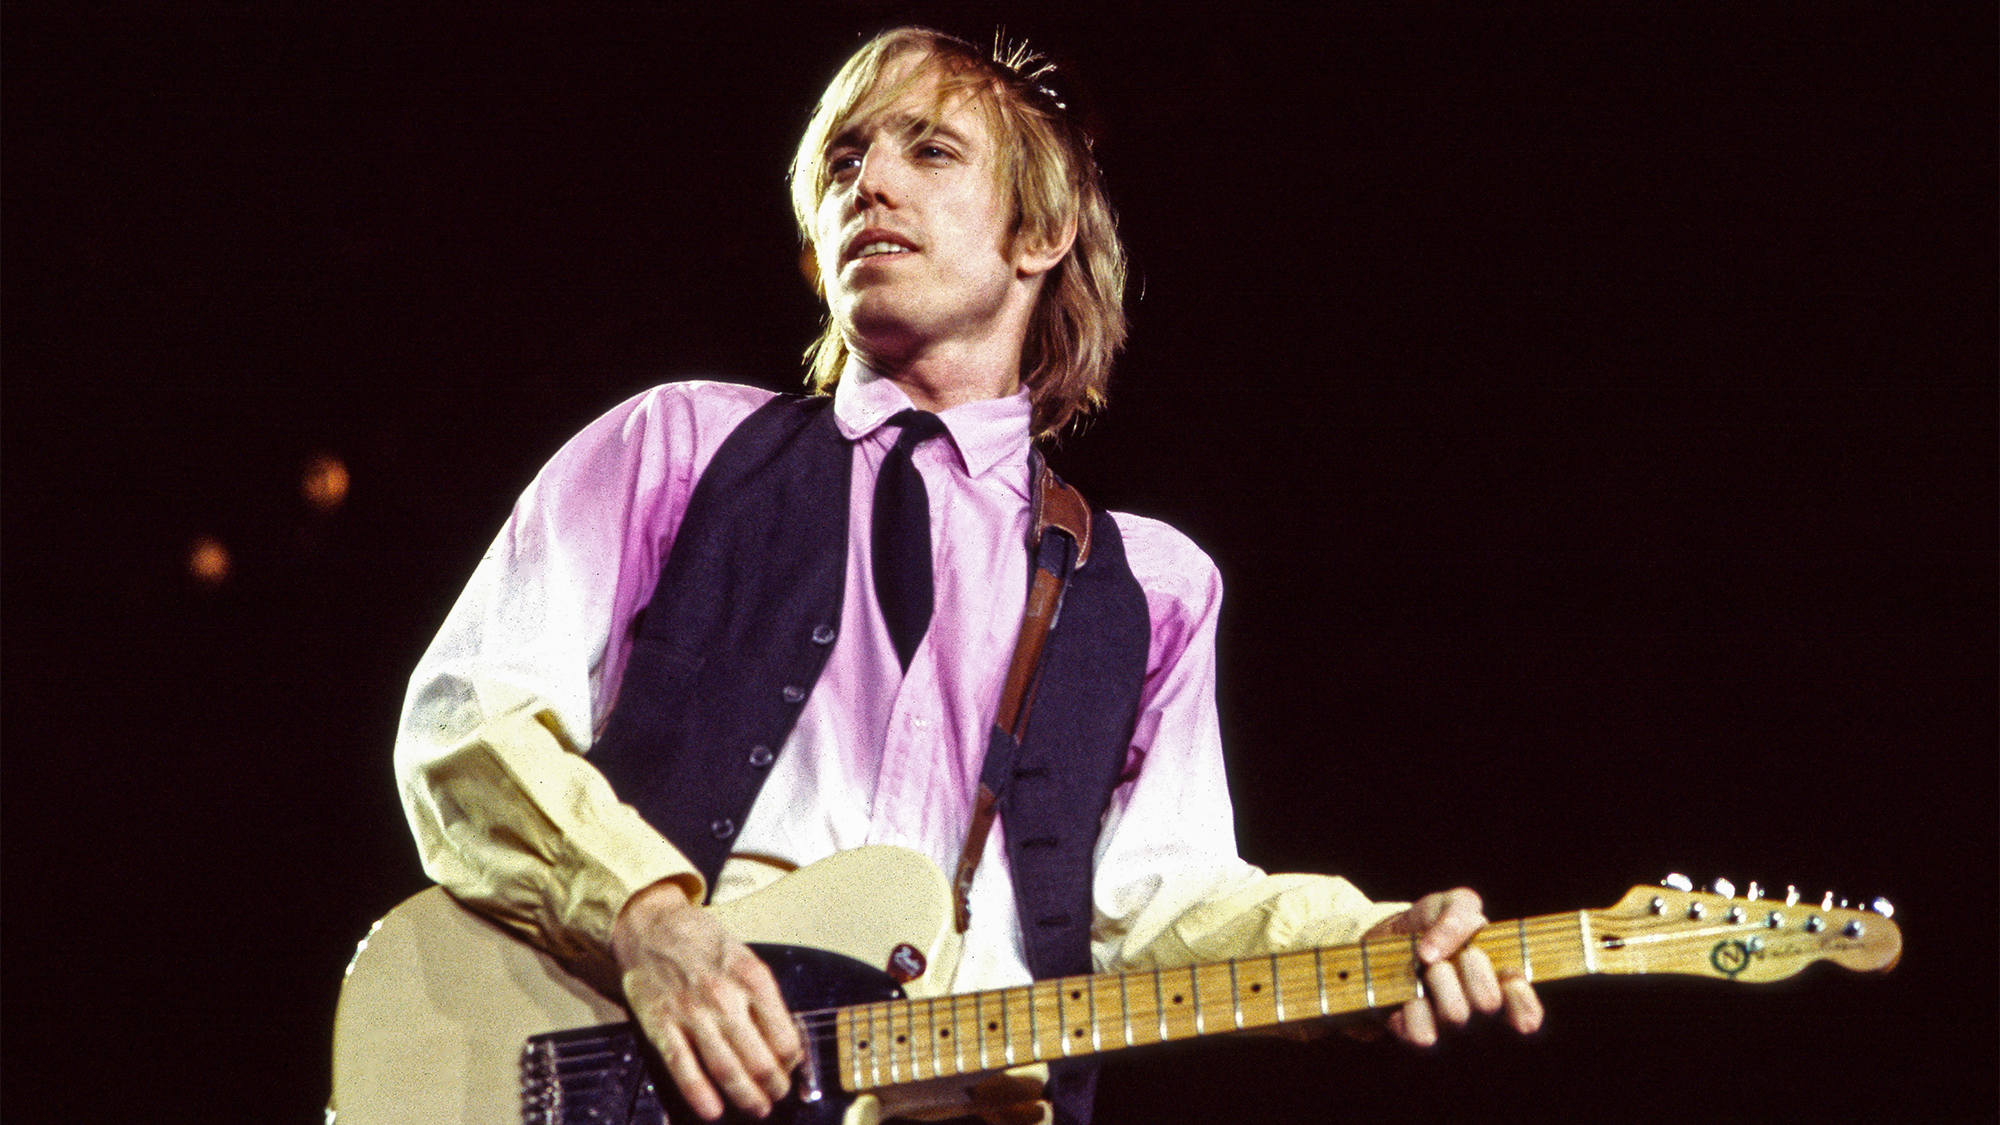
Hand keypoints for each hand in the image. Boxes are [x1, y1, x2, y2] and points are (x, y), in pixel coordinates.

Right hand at [611, 881, 804, 1119]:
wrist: (652, 927)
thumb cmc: (702, 943)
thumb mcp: (745, 959)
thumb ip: (763, 998)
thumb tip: (784, 1040)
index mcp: (753, 979)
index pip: (785, 1037)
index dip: (792, 1062)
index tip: (791, 1069)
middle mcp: (725, 997)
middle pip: (760, 1060)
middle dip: (774, 1086)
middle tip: (777, 1095)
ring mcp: (692, 1013)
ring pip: (726, 1069)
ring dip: (746, 1097)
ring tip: (756, 1108)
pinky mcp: (662, 1026)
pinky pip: (684, 1068)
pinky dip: (699, 1094)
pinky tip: (713, 1109)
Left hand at [1363, 888, 1543, 1045]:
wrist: (1388, 938)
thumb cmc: (1434, 923)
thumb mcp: (1454, 903)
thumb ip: (1459, 914)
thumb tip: (1432, 952)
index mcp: (1503, 990)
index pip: (1528, 1017)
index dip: (1521, 996)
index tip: (1508, 974)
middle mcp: (1481, 1019)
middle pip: (1488, 1002)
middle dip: (1469, 964)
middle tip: (1459, 953)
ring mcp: (1450, 1033)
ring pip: (1455, 1014)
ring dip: (1438, 976)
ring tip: (1428, 967)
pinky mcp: (1416, 1038)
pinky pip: (1422, 1033)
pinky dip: (1412, 1002)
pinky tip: (1410, 989)